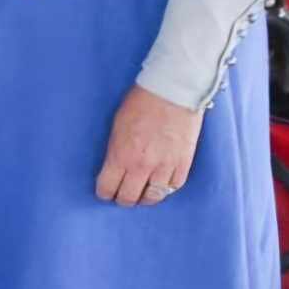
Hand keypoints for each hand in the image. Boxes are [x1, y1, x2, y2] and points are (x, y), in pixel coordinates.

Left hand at [95, 84, 201, 208]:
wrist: (173, 90)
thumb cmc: (141, 101)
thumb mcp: (117, 125)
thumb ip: (116, 150)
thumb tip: (114, 166)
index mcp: (120, 155)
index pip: (107, 188)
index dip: (104, 192)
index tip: (106, 191)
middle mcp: (141, 166)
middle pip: (129, 198)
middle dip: (123, 198)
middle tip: (123, 195)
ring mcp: (164, 166)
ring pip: (153, 197)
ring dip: (146, 197)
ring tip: (143, 193)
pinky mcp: (183, 162)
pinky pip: (174, 186)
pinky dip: (167, 187)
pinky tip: (162, 182)